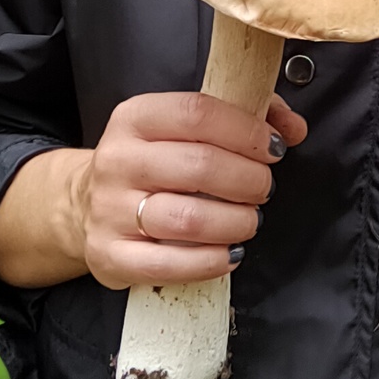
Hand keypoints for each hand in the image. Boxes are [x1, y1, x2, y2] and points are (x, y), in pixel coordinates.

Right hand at [0, 93, 308, 289]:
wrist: (85, 204)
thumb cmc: (154, 163)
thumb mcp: (184, 127)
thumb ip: (244, 117)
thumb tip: (292, 128)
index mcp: (134, 118)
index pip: (197, 113)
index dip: (246, 130)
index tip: (273, 148)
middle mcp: (117, 160)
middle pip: (200, 167)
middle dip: (248, 180)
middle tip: (263, 188)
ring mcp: (109, 210)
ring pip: (190, 219)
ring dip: (236, 222)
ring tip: (249, 220)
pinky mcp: (110, 255)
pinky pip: (170, 264)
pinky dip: (211, 261)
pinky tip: (229, 253)